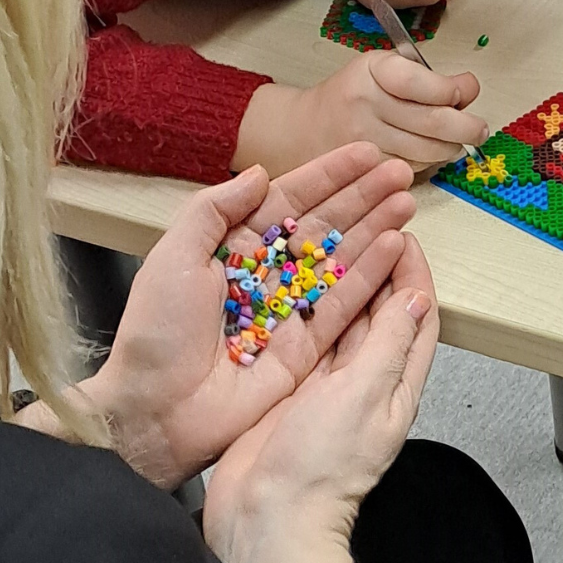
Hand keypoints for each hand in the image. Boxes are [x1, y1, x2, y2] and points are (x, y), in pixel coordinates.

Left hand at [80, 146, 417, 489]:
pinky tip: (395, 247)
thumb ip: (213, 210)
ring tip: (407, 203)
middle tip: (400, 174)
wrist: (157, 408)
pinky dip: (371, 277)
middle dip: (363, 199)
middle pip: (324, 227)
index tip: (365, 154)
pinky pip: (345, 306)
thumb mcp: (173, 257)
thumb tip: (258, 173)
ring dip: (376, 231)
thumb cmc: (155, 333)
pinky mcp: (308, 348)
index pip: (289, 202)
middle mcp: (268, 275)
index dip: (327, 177)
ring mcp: (291, 310)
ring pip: (342, 261)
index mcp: (234, 248)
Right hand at [203, 232, 439, 562]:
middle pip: (382, 315)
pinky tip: (296, 283)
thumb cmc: (319, 468)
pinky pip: (308, 340)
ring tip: (335, 242)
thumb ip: (389, 344)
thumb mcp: (363, 394)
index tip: (405, 236)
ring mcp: (328, 390)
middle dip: (381, 270)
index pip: (417, 319)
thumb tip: (416, 298)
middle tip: (370, 228)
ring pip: (344, 323)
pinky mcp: (292, 393)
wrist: (266, 517)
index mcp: (396, 387)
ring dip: (344, 284)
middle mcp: (365, 385)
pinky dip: (310, 309)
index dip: (414, 275)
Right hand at [234, 49, 485, 176]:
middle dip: (467, 126)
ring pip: (429, 150)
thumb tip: (468, 89)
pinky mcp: (368, 168)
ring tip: (455, 139)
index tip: (467, 90)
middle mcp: (367, 104)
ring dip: (452, 146)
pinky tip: (427, 151)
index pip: (423, 82)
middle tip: (480, 128)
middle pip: (433, 121)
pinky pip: (414, 168)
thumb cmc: (353, 94)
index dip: (453, 90)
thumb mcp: (383, 68)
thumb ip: (425, 76)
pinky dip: (429, 162)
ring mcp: (366, 140)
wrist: (305, 129)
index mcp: (373, 70)